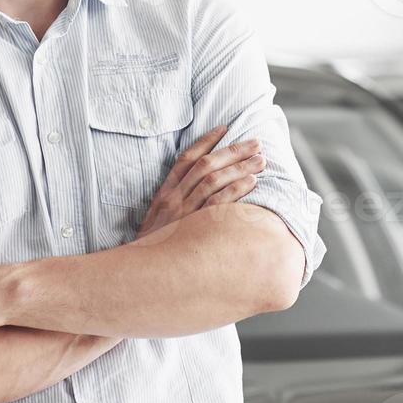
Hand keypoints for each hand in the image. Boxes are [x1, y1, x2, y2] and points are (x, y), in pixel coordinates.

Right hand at [137, 125, 264, 238]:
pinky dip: (236, 190)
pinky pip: (219, 204)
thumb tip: (196, 189)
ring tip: (261, 160)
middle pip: (206, 165)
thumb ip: (174, 203)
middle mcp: (174, 199)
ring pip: (214, 180)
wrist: (141, 274)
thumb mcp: (157, 221)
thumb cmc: (154, 249)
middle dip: (233, 151)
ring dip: (240, 167)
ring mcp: (184, 213)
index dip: (206, 141)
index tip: (225, 128)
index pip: (186, 159)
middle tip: (255, 143)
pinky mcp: (195, 229)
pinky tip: (252, 182)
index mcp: (164, 193)